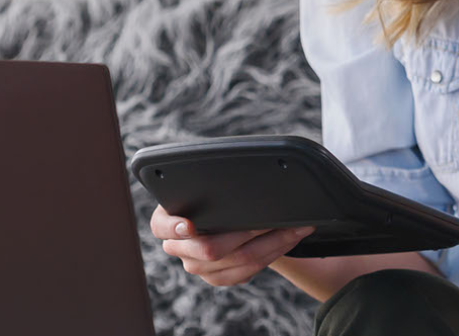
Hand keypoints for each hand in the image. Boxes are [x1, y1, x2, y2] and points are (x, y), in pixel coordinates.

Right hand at [149, 204, 314, 286]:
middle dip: (251, 232)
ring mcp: (197, 267)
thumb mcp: (201, 188)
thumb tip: (243, 180)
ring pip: (239, 261)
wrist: (216, 217)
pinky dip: (274, 254)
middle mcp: (178, 248)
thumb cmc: (208, 197)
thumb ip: (209, 188)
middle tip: (276, 219)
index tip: (190, 226)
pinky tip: (289, 240)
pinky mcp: (217, 278)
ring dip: (274, 243)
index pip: (161, 226)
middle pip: (212, 248)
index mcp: (165, 222)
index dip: (175, 227)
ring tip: (297, 227)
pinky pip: (249, 271)